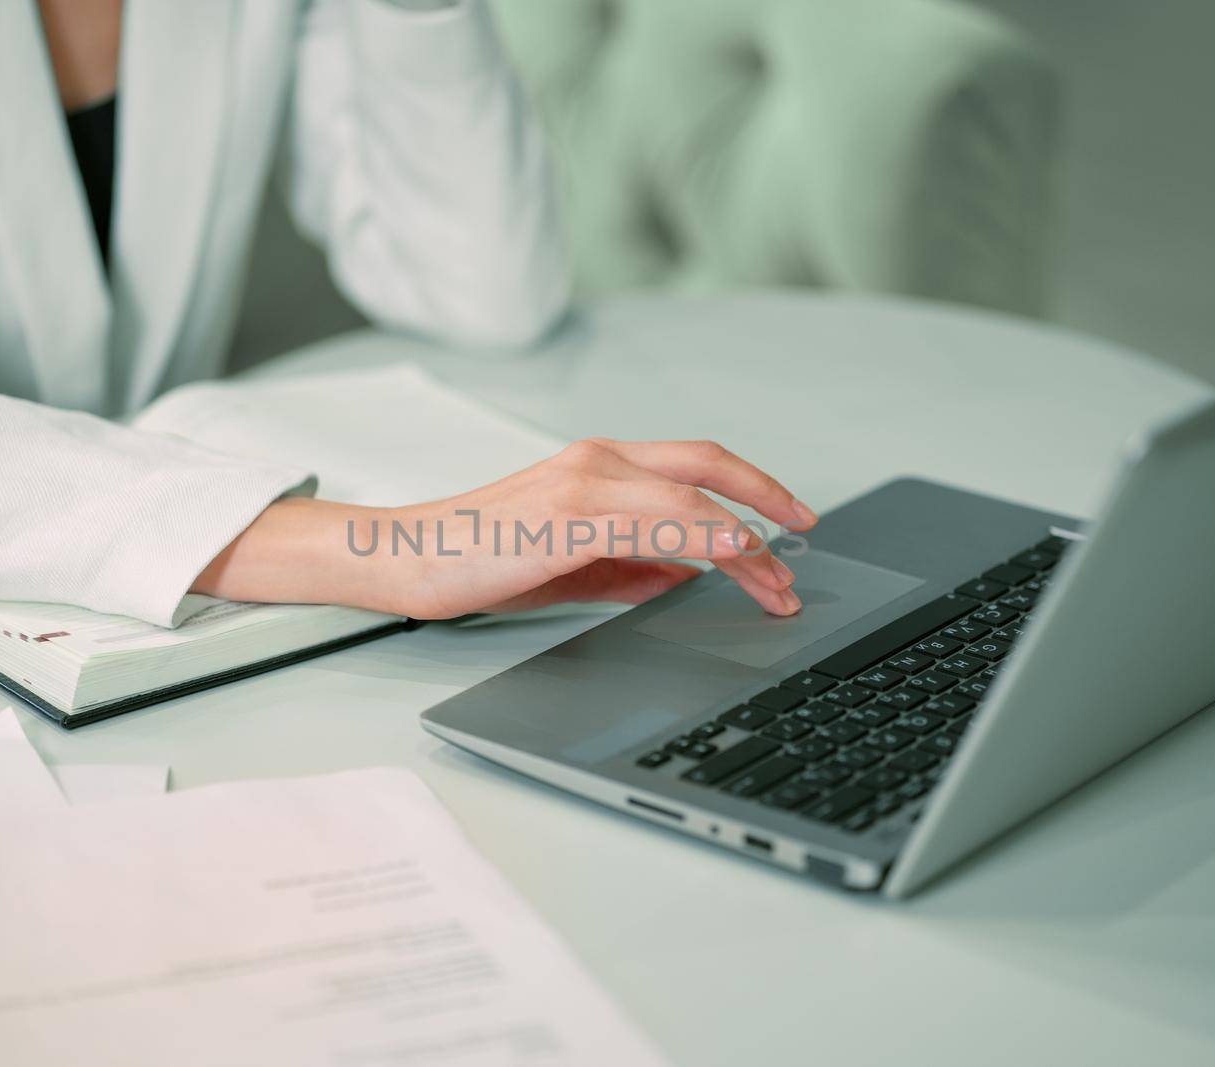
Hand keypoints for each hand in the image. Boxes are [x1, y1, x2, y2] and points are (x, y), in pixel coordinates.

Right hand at [193, 438, 818, 617]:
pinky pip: (655, 522)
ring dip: (746, 543)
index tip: (789, 524)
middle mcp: (598, 459)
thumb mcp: (577, 563)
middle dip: (768, 500)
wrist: (409, 558)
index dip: (753, 487)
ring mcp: (583, 482)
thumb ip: (638, 566)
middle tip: (805, 542)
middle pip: (707, 466)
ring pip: (691, 498)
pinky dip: (704, 540)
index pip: (696, 465)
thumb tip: (696, 577)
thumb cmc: (483, 561)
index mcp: (601, 465)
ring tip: (777, 584)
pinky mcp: (566, 514)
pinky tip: (733, 561)